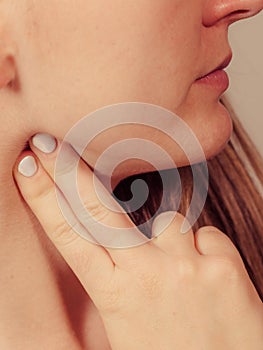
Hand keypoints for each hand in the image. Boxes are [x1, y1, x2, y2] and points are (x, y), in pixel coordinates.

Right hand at [14, 133, 262, 349]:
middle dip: (70, 171)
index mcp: (115, 296)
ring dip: (171, 240)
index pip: (69, 236)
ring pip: (168, 222)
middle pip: (99, 209)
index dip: (45, 198)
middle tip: (51, 144)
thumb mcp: (129, 327)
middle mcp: (146, 275)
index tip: (28, 167)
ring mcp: (185, 267)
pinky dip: (208, 252)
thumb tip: (122, 251)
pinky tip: (211, 281)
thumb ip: (122, 284)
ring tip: (180, 275)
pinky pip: (209, 236)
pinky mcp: (222, 267)